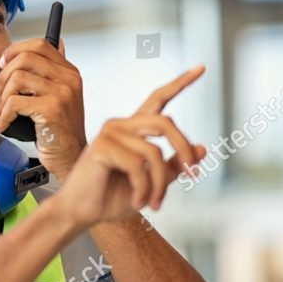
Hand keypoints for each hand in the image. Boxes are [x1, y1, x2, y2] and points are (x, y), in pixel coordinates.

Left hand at [0, 38, 86, 180]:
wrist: (71, 156)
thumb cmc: (61, 130)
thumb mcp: (62, 95)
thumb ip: (54, 72)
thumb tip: (58, 42)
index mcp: (69, 72)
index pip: (39, 45)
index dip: (14, 52)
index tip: (2, 66)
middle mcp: (68, 79)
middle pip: (24, 59)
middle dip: (2, 77)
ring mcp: (62, 92)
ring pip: (17, 79)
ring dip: (0, 99)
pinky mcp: (52, 109)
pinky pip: (14, 103)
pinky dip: (2, 116)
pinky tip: (1, 125)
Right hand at [54, 66, 207, 227]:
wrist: (81, 213)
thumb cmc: (111, 198)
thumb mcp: (152, 183)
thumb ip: (172, 166)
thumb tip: (201, 149)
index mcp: (132, 130)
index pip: (158, 99)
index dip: (180, 83)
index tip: (200, 68)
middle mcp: (120, 126)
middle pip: (165, 123)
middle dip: (183, 149)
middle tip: (194, 175)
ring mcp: (109, 134)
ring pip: (154, 152)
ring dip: (160, 183)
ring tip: (155, 203)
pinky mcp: (102, 148)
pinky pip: (137, 166)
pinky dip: (145, 189)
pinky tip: (139, 201)